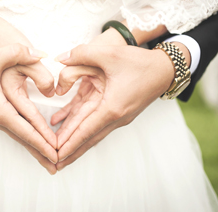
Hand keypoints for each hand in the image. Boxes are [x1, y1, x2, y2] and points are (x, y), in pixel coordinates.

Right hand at [0, 44, 57, 173]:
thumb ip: (18, 53)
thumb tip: (42, 54)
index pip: (26, 131)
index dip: (43, 142)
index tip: (57, 154)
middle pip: (23, 140)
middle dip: (41, 153)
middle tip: (58, 166)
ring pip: (18, 136)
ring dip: (34, 147)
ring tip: (48, 159)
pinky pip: (13, 129)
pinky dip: (26, 137)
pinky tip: (32, 140)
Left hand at [52, 43, 175, 170]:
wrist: (165, 69)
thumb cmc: (139, 62)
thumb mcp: (109, 53)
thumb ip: (82, 54)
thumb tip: (60, 58)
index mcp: (112, 107)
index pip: (85, 131)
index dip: (68, 143)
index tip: (55, 156)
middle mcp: (115, 117)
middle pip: (87, 138)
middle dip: (70, 151)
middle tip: (53, 163)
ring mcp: (117, 116)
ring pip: (91, 133)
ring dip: (75, 142)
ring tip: (60, 153)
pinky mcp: (117, 111)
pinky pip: (95, 122)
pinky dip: (81, 126)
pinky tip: (64, 123)